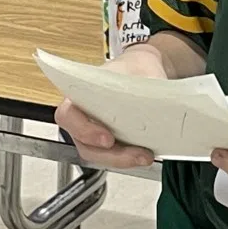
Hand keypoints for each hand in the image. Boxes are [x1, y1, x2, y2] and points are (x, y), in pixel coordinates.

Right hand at [54, 44, 163, 168]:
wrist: (142, 71)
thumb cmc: (133, 68)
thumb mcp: (140, 70)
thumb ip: (145, 86)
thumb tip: (160, 103)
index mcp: (80, 94)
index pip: (68, 116)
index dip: (84, 130)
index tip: (107, 137)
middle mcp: (83, 116)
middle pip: (85, 145)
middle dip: (111, 155)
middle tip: (134, 154)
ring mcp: (95, 131)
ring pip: (99, 155)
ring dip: (122, 160)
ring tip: (145, 156)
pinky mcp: (111, 142)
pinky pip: (113, 156)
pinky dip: (128, 159)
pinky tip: (145, 155)